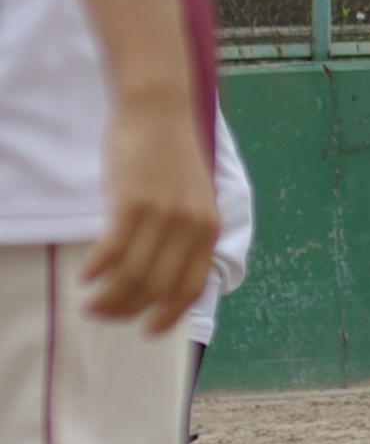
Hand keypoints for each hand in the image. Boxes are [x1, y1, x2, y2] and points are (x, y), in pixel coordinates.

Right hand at [79, 91, 215, 330]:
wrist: (160, 112)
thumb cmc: (169, 158)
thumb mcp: (190, 200)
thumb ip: (182, 236)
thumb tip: (158, 278)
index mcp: (209, 229)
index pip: (191, 287)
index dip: (169, 314)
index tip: (148, 330)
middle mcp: (190, 225)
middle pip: (157, 287)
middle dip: (128, 310)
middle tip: (103, 314)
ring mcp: (163, 213)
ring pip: (133, 274)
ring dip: (108, 297)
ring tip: (90, 303)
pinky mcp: (133, 201)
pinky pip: (112, 250)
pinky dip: (97, 269)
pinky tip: (85, 276)